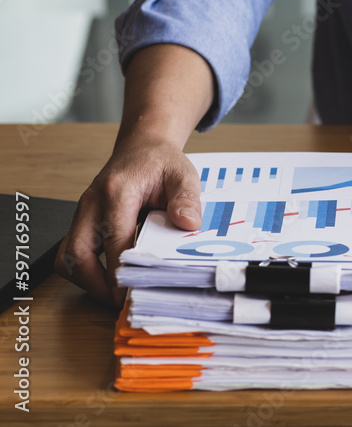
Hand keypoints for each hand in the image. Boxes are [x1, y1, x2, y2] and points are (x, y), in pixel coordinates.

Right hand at [54, 133, 202, 306]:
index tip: (131, 293)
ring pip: (67, 256)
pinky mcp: (81, 221)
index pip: (113, 238)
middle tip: (120, 301)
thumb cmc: (160, 163)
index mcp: (117, 190)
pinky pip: (70, 252)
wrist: (142, 148)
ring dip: (87, 280)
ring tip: (114, 293)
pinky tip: (107, 276)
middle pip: (77, 252)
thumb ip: (187, 199)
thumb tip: (187, 224)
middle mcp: (92, 202)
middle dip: (96, 284)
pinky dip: (84, 270)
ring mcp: (82, 212)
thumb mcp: (183, 175)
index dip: (120, 270)